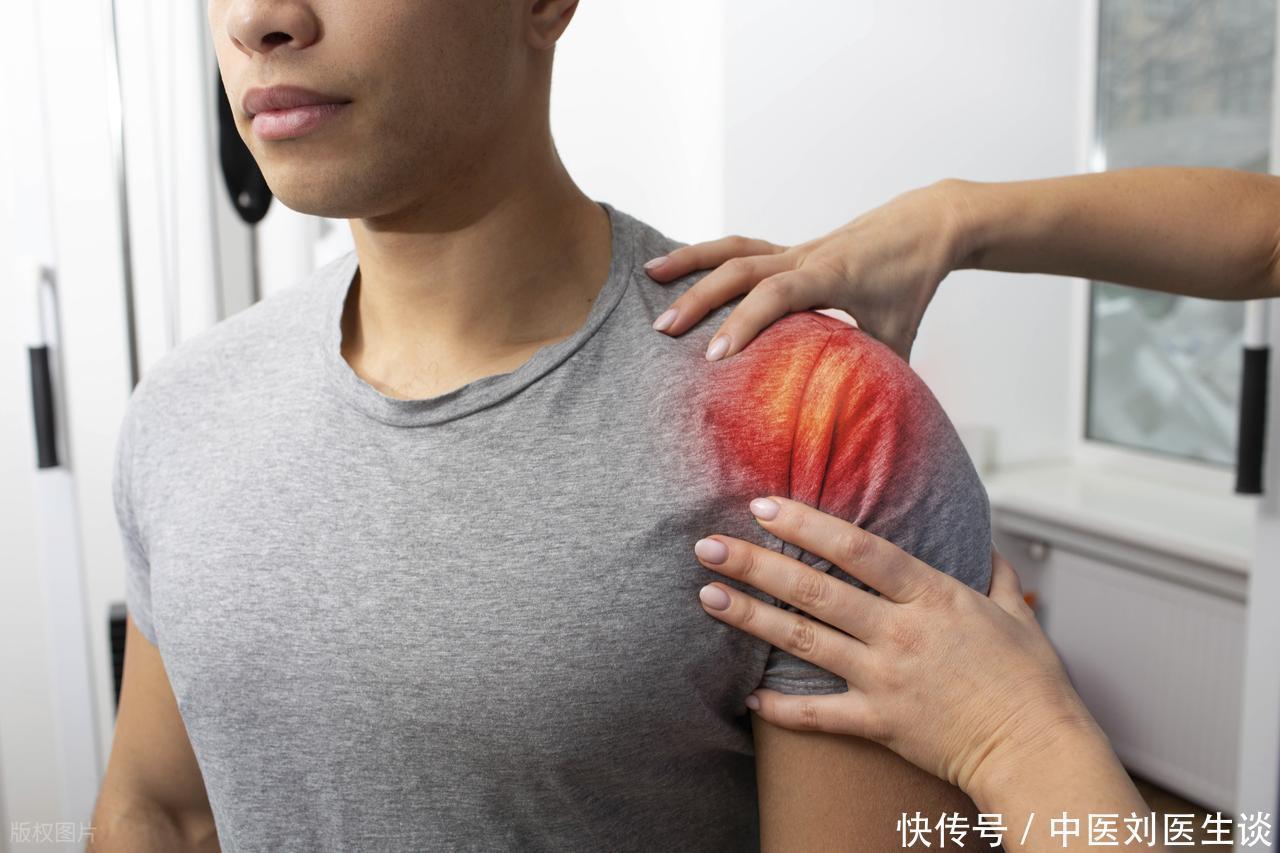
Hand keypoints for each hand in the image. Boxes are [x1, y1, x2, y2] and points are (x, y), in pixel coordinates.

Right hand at [645, 180, 974, 360]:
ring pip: (734, 248)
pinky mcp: (792, 248)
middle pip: (741, 267)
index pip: (777, 294)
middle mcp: (806, 257)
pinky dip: (708, 254)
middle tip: (661, 330)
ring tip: (650, 274)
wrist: (930, 223)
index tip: (714, 355)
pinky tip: (680, 266)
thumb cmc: (914, 280)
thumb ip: (874, 373)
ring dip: (690, 261)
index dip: (744, 322)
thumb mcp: (899, 333)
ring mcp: (795, 248)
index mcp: (831, 276)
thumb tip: (857, 422)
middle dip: (698, 298)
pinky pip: (742, 247)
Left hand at [692, 495, 1099, 796]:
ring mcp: (885, 678)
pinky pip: (817, 715)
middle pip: (814, 590)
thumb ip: (995, 577)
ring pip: (803, 641)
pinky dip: (780, 708)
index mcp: (933, 596)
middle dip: (756, 564)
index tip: (764, 507)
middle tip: (710, 546)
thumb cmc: (1032, 684)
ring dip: (750, 618)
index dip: (806, 524)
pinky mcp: (879, 722)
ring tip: (708, 596)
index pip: (857, 549)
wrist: (1038, 752)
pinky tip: (747, 695)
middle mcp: (901, 632)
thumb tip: (988, 547)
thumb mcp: (1018, 615)